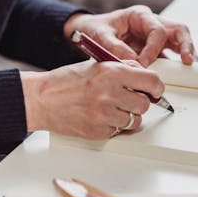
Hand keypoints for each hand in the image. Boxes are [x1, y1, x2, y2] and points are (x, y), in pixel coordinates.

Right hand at [20, 59, 164, 139]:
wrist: (41, 99)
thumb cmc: (65, 82)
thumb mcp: (96, 65)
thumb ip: (121, 68)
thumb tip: (143, 74)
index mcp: (112, 72)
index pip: (151, 81)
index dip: (156, 87)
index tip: (155, 91)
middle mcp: (110, 93)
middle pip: (144, 104)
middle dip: (139, 102)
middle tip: (128, 99)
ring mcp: (105, 115)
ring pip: (134, 120)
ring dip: (128, 116)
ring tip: (112, 108)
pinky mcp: (99, 131)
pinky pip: (119, 131)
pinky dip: (114, 126)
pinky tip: (100, 117)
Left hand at [64, 5, 196, 66]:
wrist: (88, 32)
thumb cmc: (95, 29)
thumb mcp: (100, 35)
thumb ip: (114, 47)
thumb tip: (132, 61)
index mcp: (140, 15)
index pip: (157, 30)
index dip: (153, 49)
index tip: (143, 63)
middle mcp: (151, 23)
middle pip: (178, 30)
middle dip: (185, 45)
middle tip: (187, 60)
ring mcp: (154, 36)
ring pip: (178, 41)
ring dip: (185, 53)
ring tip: (190, 67)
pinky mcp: (154, 49)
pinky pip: (169, 55)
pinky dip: (175, 64)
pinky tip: (179, 74)